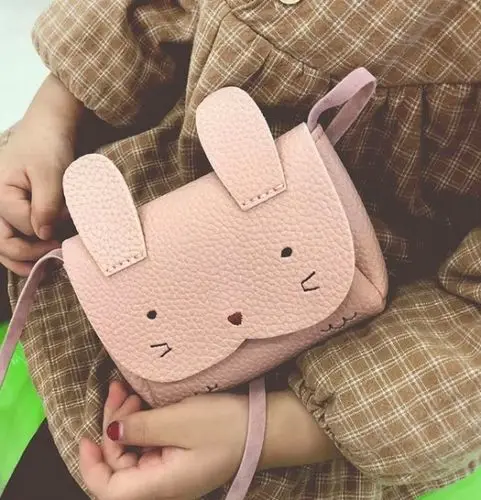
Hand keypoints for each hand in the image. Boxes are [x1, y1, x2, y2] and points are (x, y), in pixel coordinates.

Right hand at [0, 74, 81, 275]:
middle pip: (4, 244)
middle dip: (30, 255)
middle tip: (56, 257)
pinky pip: (13, 235)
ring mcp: (1, 208)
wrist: (47, 129)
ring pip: (5, 244)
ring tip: (44, 268)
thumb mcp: (50, 176)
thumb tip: (43, 235)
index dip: (48, 233)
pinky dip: (25, 246)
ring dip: (24, 258)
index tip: (68, 230)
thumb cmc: (47, 148)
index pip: (24, 228)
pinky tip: (39, 253)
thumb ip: (45, 206)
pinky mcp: (11, 209)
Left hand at [80, 381, 248, 499]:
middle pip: (119, 463)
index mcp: (161, 485)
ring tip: (130, 391)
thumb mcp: (179, 421)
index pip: (109, 490)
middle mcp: (163, 484)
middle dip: (113, 427)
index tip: (86, 436)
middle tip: (120, 391)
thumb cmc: (225, 426)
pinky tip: (143, 402)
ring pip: (133, 451)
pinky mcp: (179, 456)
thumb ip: (140, 429)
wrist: (264, 428)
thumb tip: (110, 433)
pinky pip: (150, 444)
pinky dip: (142, 423)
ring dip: (127, 421)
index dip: (91, 465)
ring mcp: (171, 470)